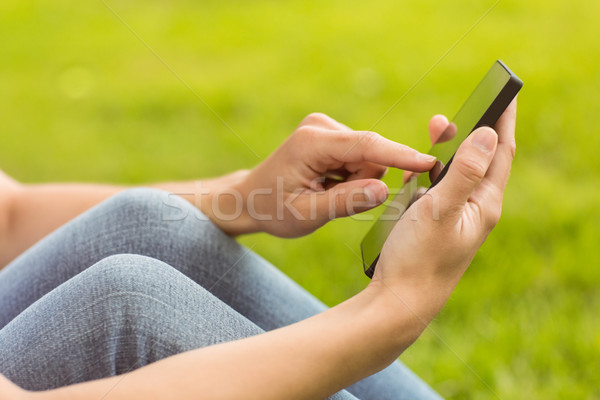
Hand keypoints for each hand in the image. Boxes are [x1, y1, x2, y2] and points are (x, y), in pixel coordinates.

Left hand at [233, 113, 436, 236]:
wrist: (251, 198)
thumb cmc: (273, 209)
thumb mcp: (306, 215)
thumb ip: (345, 202)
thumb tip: (384, 190)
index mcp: (311, 143)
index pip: (366, 146)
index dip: (400, 155)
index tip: (429, 163)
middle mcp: (320, 127)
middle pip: (370, 154)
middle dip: (363, 181)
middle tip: (331, 200)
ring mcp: (326, 128)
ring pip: (368, 157)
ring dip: (356, 180)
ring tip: (325, 193)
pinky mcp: (331, 134)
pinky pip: (360, 157)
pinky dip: (351, 176)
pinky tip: (326, 184)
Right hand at [373, 100, 516, 316]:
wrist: (399, 302)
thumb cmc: (419, 258)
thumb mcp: (441, 210)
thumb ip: (464, 171)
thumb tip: (489, 133)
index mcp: (484, 204)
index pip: (501, 153)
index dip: (503, 121)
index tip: (505, 94)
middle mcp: (474, 209)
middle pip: (478, 160)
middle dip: (467, 132)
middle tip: (446, 116)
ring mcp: (454, 216)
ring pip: (455, 173)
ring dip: (445, 151)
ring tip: (431, 132)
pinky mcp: (435, 223)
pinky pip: (436, 188)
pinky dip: (427, 173)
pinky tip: (414, 171)